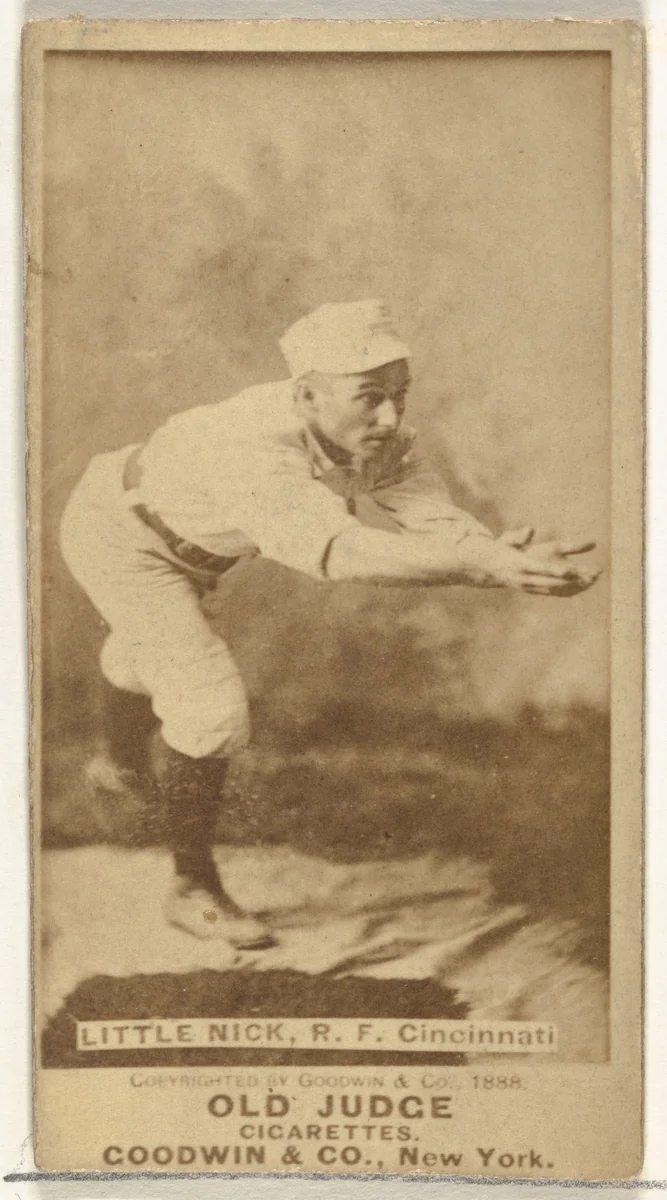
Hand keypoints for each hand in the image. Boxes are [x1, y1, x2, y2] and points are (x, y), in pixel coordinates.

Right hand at [459, 532, 600, 595]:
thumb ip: (517, 537)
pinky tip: (582, 586)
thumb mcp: (504, 541)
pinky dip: (567, 590)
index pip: (542, 569)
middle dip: (572, 581)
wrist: (485, 569)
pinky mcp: (531, 590)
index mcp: (521, 566)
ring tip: (592, 580)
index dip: (558, 570)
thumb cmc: (498, 550)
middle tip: (590, 577)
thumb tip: (530, 530)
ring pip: (554, 589)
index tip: (573, 569)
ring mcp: (528, 587)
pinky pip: (553, 592)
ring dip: (573, 586)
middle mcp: (526, 579)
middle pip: (552, 582)